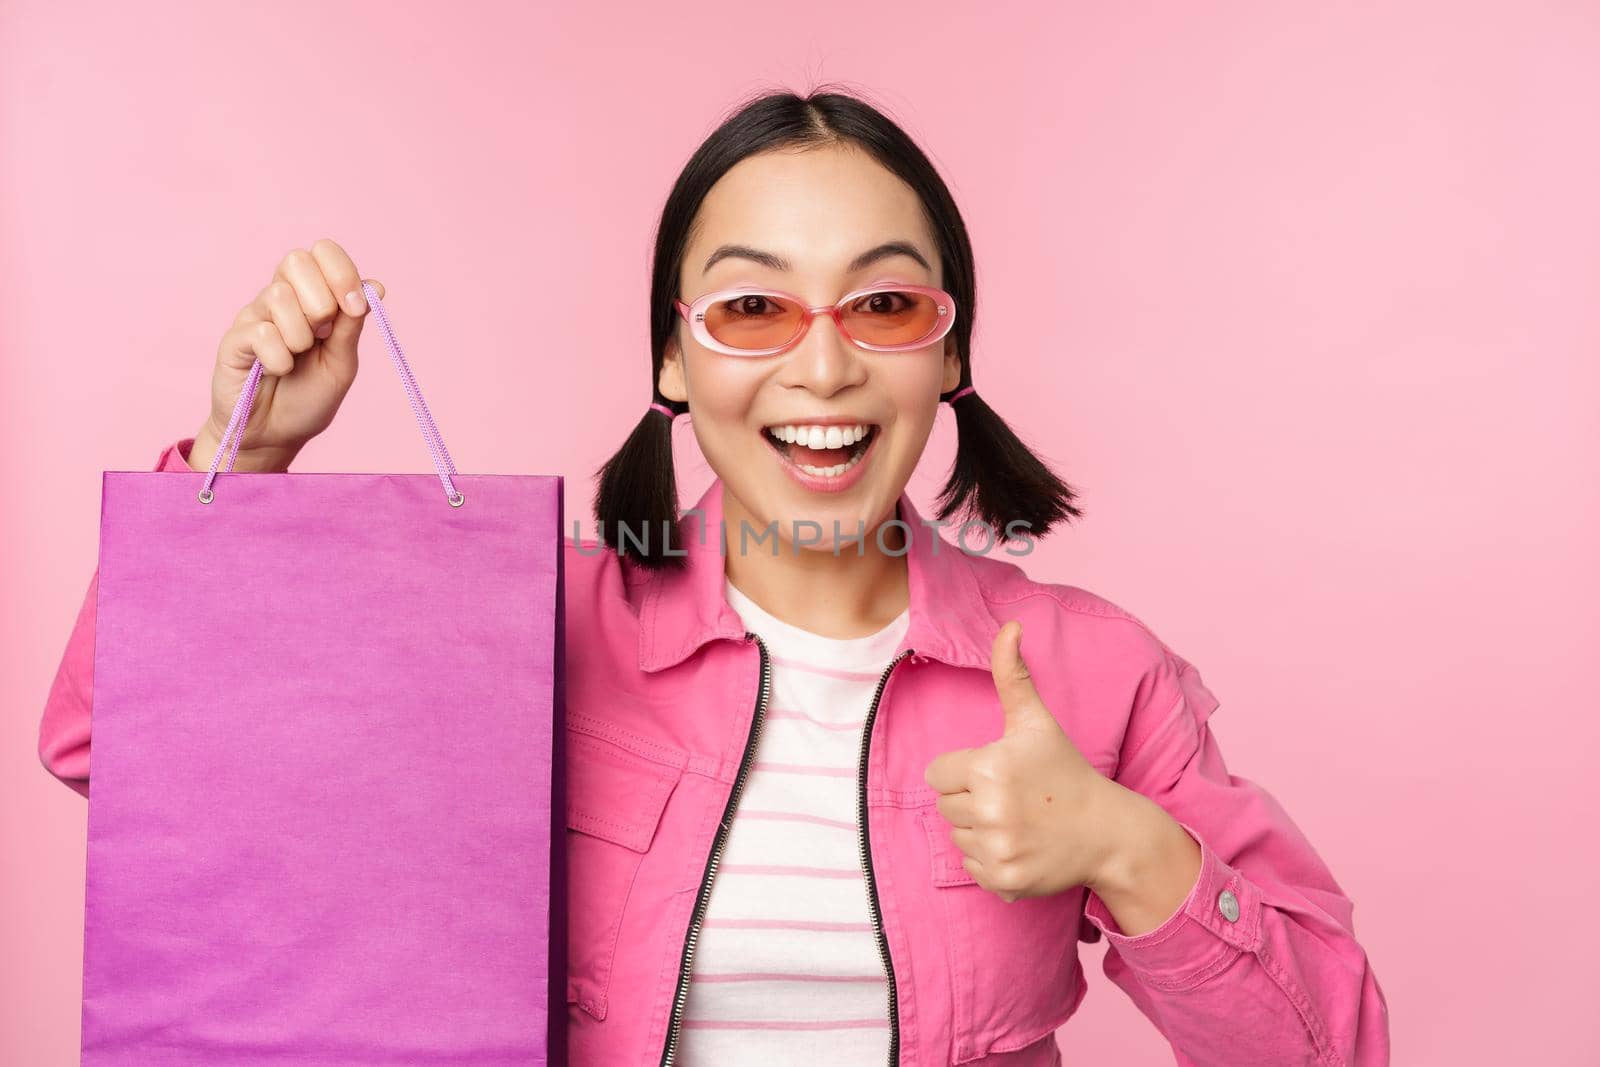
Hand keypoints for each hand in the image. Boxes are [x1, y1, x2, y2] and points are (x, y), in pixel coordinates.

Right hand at [191, 239, 383, 470]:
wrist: (274, 436)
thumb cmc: (308, 399)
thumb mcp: (342, 363)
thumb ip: (353, 326)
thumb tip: (375, 285)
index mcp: (312, 298)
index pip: (323, 253)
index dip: (342, 272)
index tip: (355, 307)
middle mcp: (281, 299)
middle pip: (296, 260)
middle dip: (321, 299)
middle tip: (323, 334)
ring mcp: (254, 316)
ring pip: (279, 296)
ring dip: (300, 335)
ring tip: (297, 358)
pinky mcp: (234, 339)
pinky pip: (261, 332)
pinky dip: (279, 359)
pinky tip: (276, 372)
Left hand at [922, 620, 1130, 902]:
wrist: (1106, 831)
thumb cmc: (1065, 770)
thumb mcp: (1037, 721)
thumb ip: (1012, 674)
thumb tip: (1010, 626)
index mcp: (988, 768)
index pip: (937, 774)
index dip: (964, 770)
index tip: (997, 772)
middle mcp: (989, 811)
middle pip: (945, 805)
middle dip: (971, 799)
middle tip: (1012, 797)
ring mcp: (997, 849)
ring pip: (957, 836)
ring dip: (979, 830)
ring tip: (1018, 820)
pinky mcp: (1003, 880)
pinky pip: (971, 867)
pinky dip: (990, 859)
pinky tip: (1020, 845)